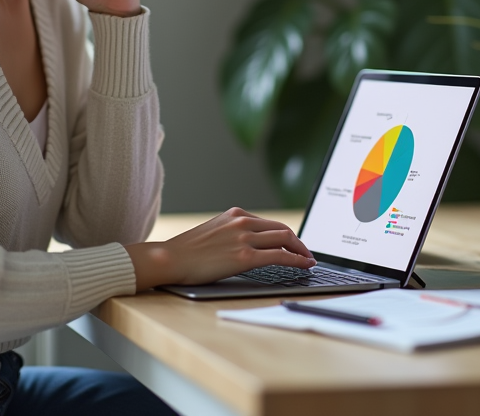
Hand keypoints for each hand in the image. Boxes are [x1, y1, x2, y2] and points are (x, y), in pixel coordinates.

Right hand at [125, 208, 315, 289]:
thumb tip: (248, 244)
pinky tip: (304, 265)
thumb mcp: (213, 231)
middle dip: (299, 242)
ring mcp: (244, 239)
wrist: (170, 258)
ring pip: (285, 239)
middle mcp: (242, 222)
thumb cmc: (187, 251)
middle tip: (307, 253)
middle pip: (282, 228)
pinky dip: (296, 260)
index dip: (287, 234)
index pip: (270, 223)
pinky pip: (279, 256)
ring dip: (301, 251)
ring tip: (308, 260)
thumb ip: (232, 232)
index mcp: (235, 214)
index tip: (294, 243)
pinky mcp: (244, 257)